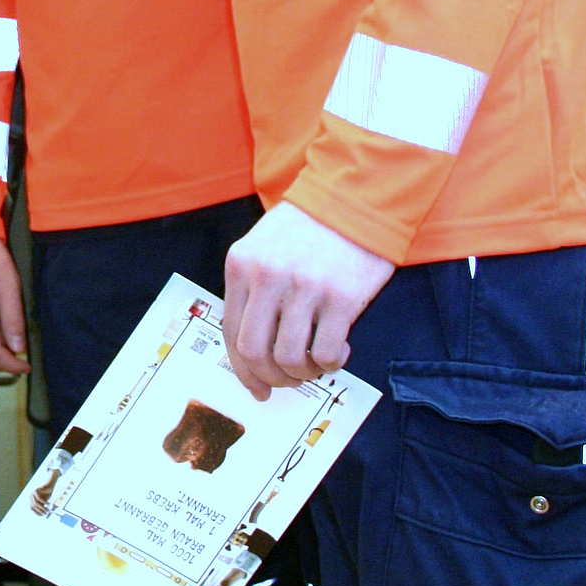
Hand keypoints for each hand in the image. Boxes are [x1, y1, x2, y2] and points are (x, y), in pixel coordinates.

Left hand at [223, 201, 394, 399]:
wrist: (355, 199)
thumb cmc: (308, 227)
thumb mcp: (264, 246)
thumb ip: (253, 287)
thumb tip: (253, 346)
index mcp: (241, 264)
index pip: (230, 330)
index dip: (241, 368)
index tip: (256, 386)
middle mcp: (267, 276)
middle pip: (253, 350)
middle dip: (269, 377)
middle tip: (286, 381)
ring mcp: (303, 287)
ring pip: (288, 358)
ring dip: (302, 374)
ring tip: (314, 364)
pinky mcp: (340, 297)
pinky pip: (325, 353)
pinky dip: (330, 363)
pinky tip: (338, 350)